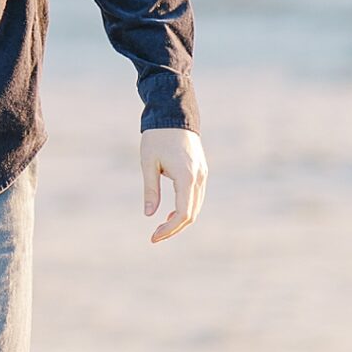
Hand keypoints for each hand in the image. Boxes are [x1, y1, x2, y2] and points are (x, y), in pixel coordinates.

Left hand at [142, 127, 207, 241]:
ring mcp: (203, 175)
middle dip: (174, 228)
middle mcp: (199, 178)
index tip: (153, 237)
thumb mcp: (148, 163)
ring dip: (181, 220)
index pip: (182, 214)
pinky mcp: (202, 171)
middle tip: (155, 236)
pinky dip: (186, 208)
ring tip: (161, 227)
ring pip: (196, 207)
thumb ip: (150, 190)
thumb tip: (149, 214)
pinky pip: (197, 196)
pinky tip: (170, 212)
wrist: (174, 115)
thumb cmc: (157, 138)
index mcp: (186, 178)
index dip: (169, 230)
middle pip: (192, 214)